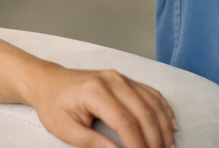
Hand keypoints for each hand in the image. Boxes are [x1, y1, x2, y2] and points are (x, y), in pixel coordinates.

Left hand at [23, 63, 176, 147]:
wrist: (47, 81)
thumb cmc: (53, 104)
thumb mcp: (65, 129)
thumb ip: (91, 143)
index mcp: (95, 92)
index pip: (125, 122)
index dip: (138, 144)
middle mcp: (112, 80)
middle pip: (144, 112)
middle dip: (155, 139)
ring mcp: (120, 77)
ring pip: (152, 102)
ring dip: (164, 127)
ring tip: (168, 146)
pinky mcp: (125, 79)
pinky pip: (151, 93)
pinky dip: (164, 110)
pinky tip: (171, 125)